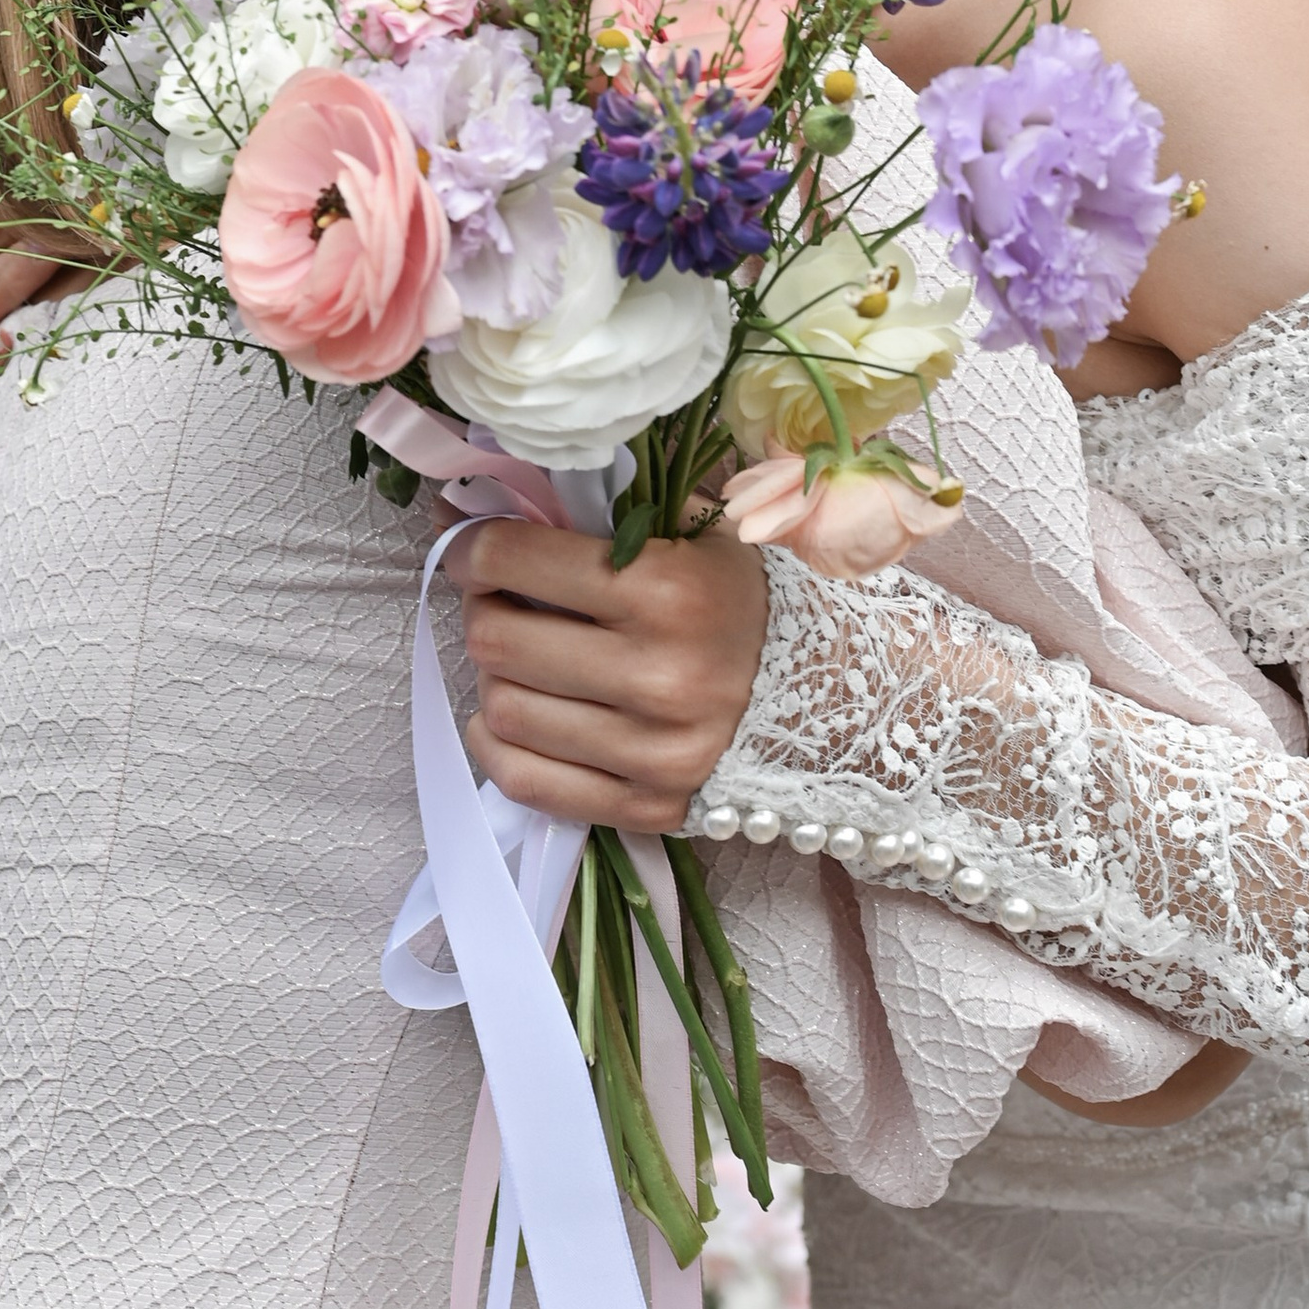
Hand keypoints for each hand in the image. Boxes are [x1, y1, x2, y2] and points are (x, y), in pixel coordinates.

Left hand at [442, 519, 769, 830]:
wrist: (836, 694)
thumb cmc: (748, 597)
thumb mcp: (696, 530)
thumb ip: (606, 510)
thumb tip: (478, 502)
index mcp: (667, 591)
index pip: (515, 560)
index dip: (474, 547)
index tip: (471, 546)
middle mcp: (657, 676)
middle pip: (497, 640)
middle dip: (483, 610)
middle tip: (499, 599)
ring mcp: (652, 752)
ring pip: (504, 711)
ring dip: (495, 677)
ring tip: (522, 657)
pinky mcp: (645, 806)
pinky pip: (526, 782)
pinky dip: (499, 745)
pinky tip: (516, 714)